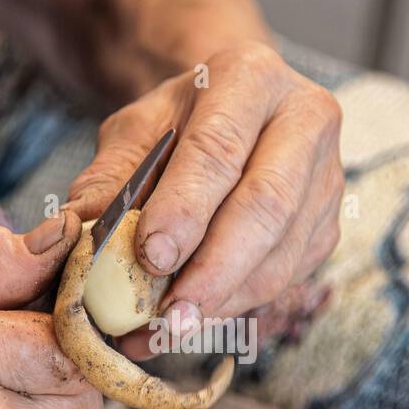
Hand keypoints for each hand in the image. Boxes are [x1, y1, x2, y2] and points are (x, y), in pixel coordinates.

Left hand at [65, 41, 343, 356]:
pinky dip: (234, 307)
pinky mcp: (328, 226)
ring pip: (281, 254)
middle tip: (166, 314)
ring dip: (222, 301)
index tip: (150, 257)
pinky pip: (285, 278)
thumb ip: (109, 178)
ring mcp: (326, 178)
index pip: (219, 150)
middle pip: (267, 207)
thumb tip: (81, 230)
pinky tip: (189, 322)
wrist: (233, 116)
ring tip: (166, 330)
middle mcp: (305, 122)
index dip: (186, 209)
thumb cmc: (180, 123)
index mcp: (251, 78)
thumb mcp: (135, 132)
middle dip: (213, 270)